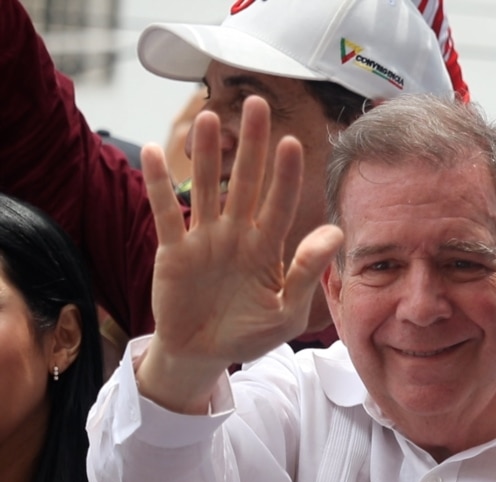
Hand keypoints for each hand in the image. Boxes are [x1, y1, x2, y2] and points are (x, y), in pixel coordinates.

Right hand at [138, 96, 343, 412]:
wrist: (205, 355)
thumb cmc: (250, 334)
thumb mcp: (286, 312)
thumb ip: (307, 273)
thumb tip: (335, 232)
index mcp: (267, 248)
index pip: (279, 204)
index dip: (285, 175)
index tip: (292, 142)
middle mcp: (237, 235)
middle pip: (246, 182)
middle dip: (251, 145)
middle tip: (256, 102)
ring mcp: (204, 240)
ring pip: (207, 189)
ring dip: (208, 155)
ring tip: (210, 118)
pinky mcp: (173, 251)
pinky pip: (165, 213)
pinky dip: (157, 185)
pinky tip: (152, 151)